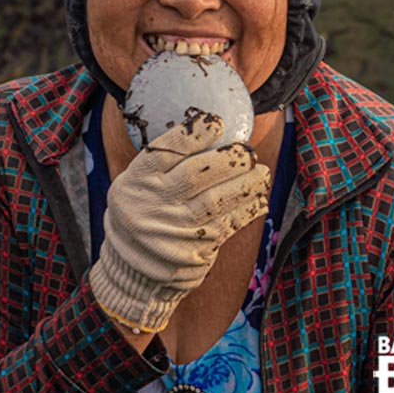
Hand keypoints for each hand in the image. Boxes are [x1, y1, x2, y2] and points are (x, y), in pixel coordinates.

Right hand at [88, 111, 271, 332]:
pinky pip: (227, 226)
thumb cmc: (143, 212)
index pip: (164, 152)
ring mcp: (172, 231)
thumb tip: (209, 130)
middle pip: (195, 175)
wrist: (131, 269)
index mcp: (135, 181)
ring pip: (216, 201)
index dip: (192, 135)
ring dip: (246, 184)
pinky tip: (260, 199)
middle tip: (248, 151)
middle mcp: (151, 205)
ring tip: (262, 172)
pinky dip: (247, 210)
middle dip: (228, 159)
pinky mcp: (193, 253)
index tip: (216, 122)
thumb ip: (163, 162)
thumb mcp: (136, 184)